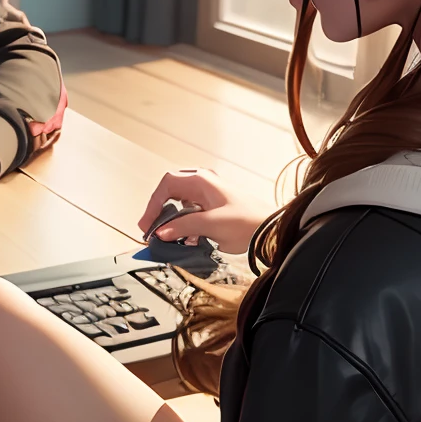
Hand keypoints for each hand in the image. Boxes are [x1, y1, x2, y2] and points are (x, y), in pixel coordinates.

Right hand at [138, 168, 262, 254]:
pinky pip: (191, 214)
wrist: (271, 231)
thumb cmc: (248, 222)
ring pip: (180, 204)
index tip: (148, 223)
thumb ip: (183, 227)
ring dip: (172, 220)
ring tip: (168, 237)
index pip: (167, 185)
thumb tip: (161, 232)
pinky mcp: (214, 209)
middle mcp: (203, 184)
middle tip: (152, 229)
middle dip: (159, 211)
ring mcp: (209, 196)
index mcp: (201, 181)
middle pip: (171, 192)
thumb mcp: (211, 224)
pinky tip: (187, 240)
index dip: (153, 203)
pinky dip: (184, 226)